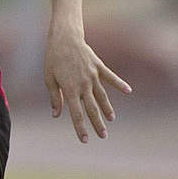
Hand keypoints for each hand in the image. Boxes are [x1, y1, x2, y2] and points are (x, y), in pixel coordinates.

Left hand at [43, 27, 131, 141]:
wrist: (65, 39)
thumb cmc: (53, 59)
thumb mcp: (49, 79)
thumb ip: (55, 98)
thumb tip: (56, 115)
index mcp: (70, 89)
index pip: (76, 114)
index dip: (80, 128)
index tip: (85, 140)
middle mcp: (83, 85)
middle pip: (92, 108)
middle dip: (97, 124)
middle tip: (103, 136)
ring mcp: (93, 76)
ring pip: (102, 96)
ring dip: (107, 108)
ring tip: (111, 119)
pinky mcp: (99, 67)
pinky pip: (111, 78)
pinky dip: (120, 84)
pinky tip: (128, 91)